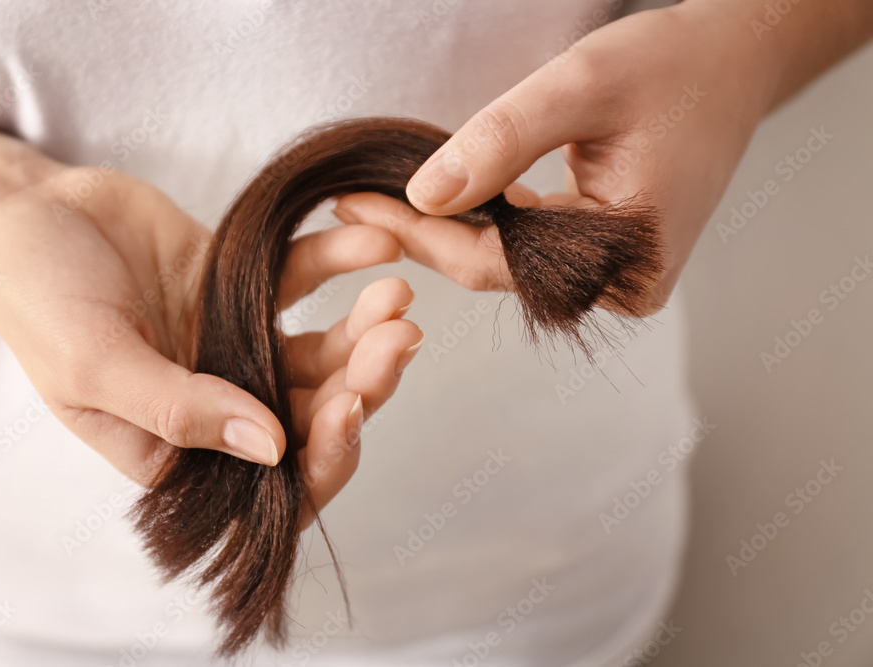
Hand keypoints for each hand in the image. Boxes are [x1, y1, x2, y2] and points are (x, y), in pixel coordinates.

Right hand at [0, 133, 420, 522]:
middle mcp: (214, 407)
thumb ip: (177, 410)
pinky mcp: (242, 290)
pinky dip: (341, 263)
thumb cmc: (34, 296)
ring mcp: (234, 347)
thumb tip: (269, 449)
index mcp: (175, 451)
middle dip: (362, 385)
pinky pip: (303, 281)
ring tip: (398, 293)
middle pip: (309, 415)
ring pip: (318, 353)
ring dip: (364, 330)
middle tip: (398, 338)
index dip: (322, 458)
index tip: (350, 408)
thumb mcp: (92, 365)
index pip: (267, 483)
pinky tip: (375, 243)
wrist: (22, 210)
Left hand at [333, 3, 778, 311]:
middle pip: (497, 271)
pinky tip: (447, 200)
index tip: (354, 205)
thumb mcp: (579, 86)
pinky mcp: (612, 262)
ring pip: (510, 265)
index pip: (493, 262)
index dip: (418, 235)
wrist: (733, 64)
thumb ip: (501, 141)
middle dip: (425, 235)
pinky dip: (490, 225)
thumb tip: (424, 195)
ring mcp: (621, 280)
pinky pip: (534, 254)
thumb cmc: (670, 66)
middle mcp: (627, 286)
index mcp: (627, 256)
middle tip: (355, 202)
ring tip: (383, 200)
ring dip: (453, 230)